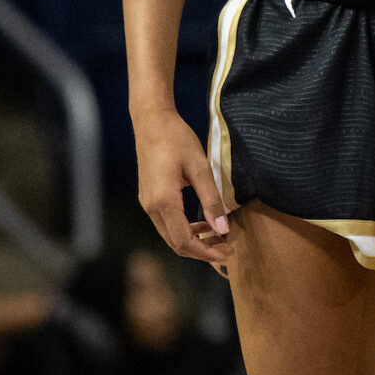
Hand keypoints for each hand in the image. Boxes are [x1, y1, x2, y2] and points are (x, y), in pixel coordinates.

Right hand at [135, 105, 229, 266]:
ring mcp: (147, 203)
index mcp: (164, 201)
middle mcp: (151, 207)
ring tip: (218, 237)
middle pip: (176, 244)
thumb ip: (212, 200)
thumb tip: (223, 229)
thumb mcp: (200, 167)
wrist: (151, 121)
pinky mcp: (149, 198)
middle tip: (227, 249)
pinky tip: (202, 223)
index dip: (206, 253)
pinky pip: (167, 223)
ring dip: (194, 241)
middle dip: (202, 251)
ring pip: (170, 236)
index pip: (184, 242)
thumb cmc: (176, 138)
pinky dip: (185, 230)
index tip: (227, 254)